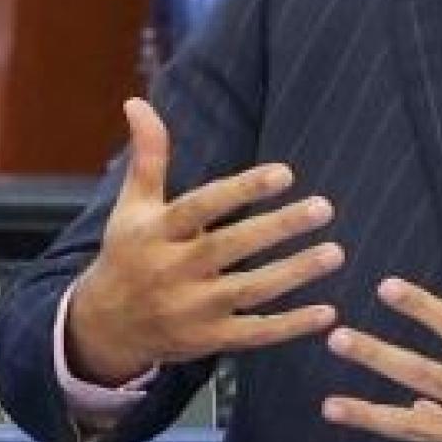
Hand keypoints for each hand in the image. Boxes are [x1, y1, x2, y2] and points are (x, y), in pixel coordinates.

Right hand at [66, 97, 345, 385]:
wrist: (105, 327)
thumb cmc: (128, 254)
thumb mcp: (132, 206)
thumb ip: (147, 156)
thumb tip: (137, 101)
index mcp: (156, 233)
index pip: (201, 207)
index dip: (241, 190)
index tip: (285, 172)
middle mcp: (172, 272)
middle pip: (230, 247)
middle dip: (278, 229)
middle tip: (324, 207)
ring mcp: (192, 310)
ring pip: (249, 291)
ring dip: (294, 274)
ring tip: (335, 253)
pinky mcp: (209, 340)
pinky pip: (254, 334)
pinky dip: (291, 327)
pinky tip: (329, 313)